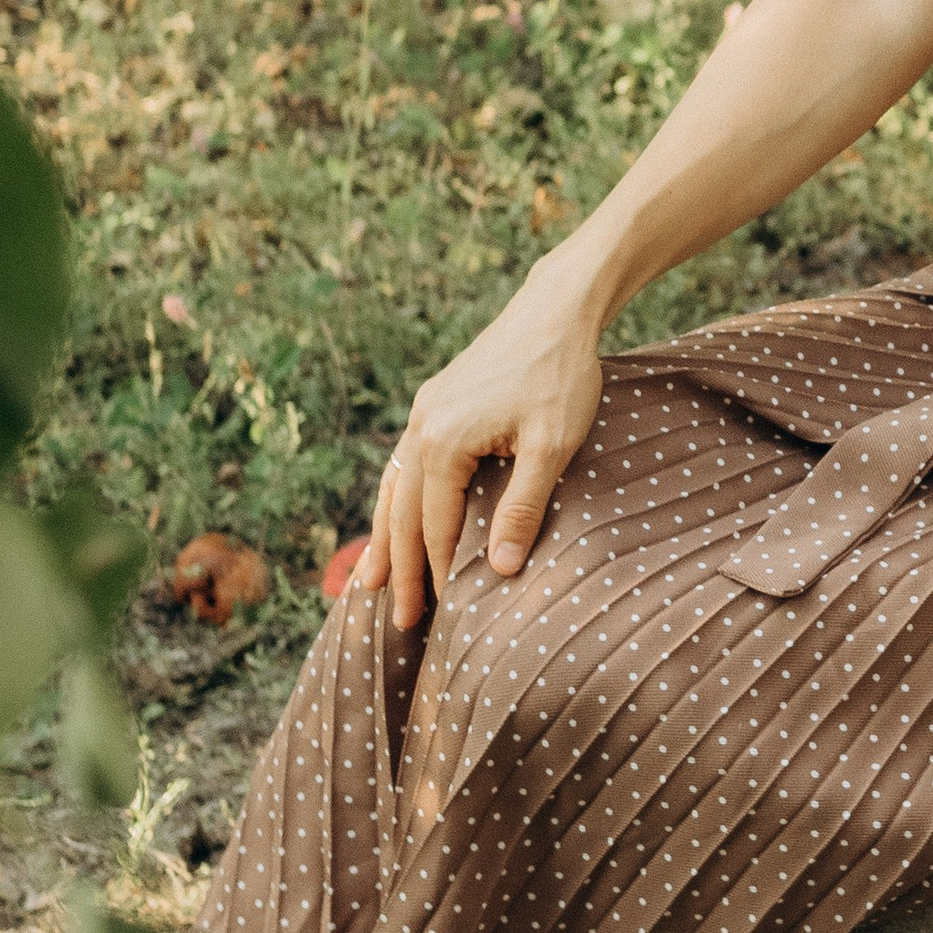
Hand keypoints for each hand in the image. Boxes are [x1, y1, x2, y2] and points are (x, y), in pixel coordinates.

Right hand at [362, 263, 608, 633]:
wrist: (555, 310)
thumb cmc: (561, 376)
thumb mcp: (552, 447)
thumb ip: (524, 506)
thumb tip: (504, 570)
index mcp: (443, 443)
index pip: (435, 528)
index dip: (440, 575)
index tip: (445, 616)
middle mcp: (421, 428)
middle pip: (404, 515)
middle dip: (402, 571)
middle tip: (400, 622)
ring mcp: (424, 413)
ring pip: (396, 489)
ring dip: (386, 538)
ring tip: (372, 583)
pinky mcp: (436, 402)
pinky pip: (405, 463)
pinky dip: (397, 500)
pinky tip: (394, 517)